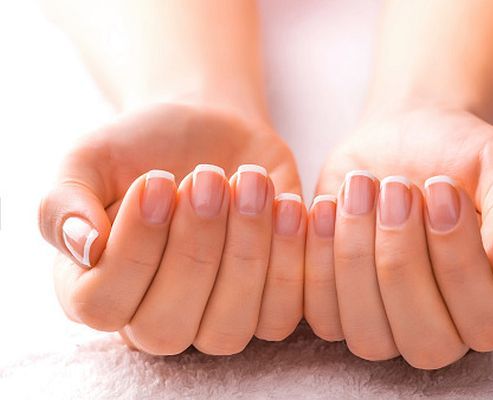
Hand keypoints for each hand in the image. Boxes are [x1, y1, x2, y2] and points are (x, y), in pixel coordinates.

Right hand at [39, 102, 305, 354]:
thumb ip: (64, 203)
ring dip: (245, 252)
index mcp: (98, 290)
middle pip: (169, 325)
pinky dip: (290, 259)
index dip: (133, 248)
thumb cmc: (144, 148)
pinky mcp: (265, 305)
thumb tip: (85, 246)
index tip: (157, 181)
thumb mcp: (90, 159)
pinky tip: (286, 202)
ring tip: (249, 181)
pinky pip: (281, 313)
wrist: (208, 131)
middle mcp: (154, 318)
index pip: (104, 304)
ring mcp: (213, 320)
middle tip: (207, 177)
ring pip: (229, 328)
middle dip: (194, 247)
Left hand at [304, 107, 492, 367]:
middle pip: (423, 338)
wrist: (404, 138)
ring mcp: (386, 326)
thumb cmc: (459, 156)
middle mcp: (443, 329)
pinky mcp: (337, 307)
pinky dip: (316, 258)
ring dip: (356, 255)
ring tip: (362, 186)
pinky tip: (327, 205)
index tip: (442, 187)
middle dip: (402, 256)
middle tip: (396, 186)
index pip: (485, 320)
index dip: (458, 258)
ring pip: (367, 333)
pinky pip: (319, 313)